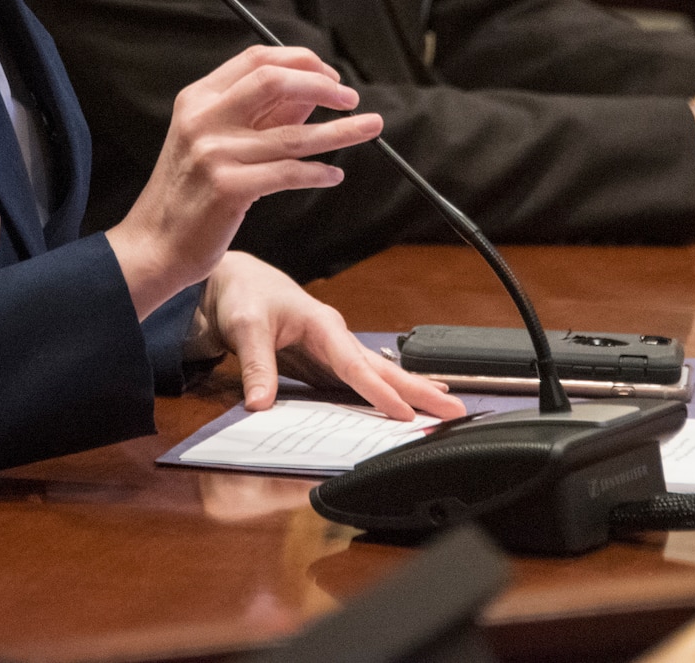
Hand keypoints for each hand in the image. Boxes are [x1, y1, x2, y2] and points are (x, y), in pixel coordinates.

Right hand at [108, 45, 381, 318]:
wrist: (153, 246)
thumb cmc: (190, 194)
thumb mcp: (213, 142)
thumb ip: (259, 115)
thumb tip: (313, 93)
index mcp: (198, 98)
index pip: (257, 60)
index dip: (301, 62)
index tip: (330, 77)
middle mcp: (203, 119)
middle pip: (274, 80)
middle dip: (322, 85)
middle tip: (351, 98)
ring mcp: (214, 153)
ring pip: (292, 133)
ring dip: (340, 130)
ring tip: (370, 127)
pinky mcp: (228, 189)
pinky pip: (288, 174)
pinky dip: (318, 173)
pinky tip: (334, 175)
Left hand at [201, 252, 464, 421]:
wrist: (240, 283)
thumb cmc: (246, 296)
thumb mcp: (245, 327)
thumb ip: (256, 366)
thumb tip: (259, 404)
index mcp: (323, 325)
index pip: (355, 365)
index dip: (379, 392)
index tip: (403, 413)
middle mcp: (337, 337)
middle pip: (384, 368)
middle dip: (420, 389)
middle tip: (454, 409)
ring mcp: (336, 351)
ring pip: (381, 374)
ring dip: (413, 392)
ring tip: (445, 409)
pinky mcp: (329, 363)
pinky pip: (364, 381)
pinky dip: (390, 393)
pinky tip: (408, 404)